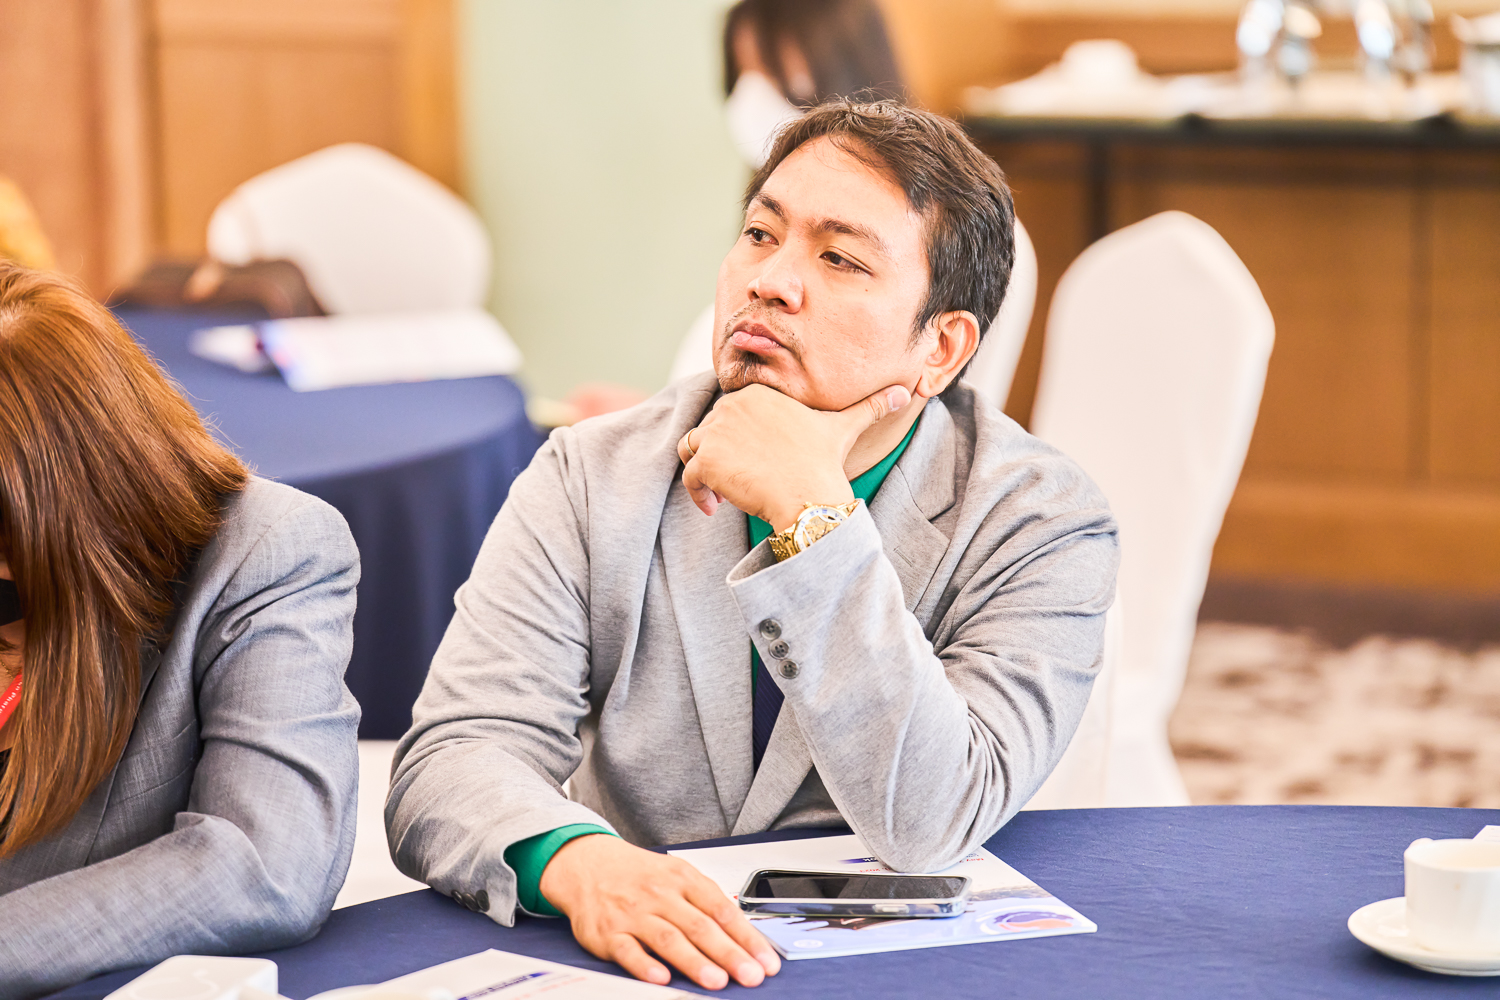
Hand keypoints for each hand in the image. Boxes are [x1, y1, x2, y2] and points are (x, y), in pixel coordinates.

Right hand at [539, 834, 780, 989]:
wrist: (588, 864)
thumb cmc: (640, 875)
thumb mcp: (678, 875)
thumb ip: (707, 902)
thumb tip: (745, 935)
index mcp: (684, 879)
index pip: (723, 910)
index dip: (747, 937)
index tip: (766, 961)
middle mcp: (661, 895)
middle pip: (700, 926)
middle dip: (729, 953)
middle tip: (751, 975)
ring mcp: (634, 914)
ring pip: (668, 938)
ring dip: (694, 961)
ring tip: (717, 981)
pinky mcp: (608, 933)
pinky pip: (628, 950)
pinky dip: (644, 965)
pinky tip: (661, 978)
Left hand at [677, 382, 912, 529]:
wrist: (809, 495)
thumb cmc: (824, 463)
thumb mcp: (845, 428)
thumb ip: (869, 407)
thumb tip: (904, 393)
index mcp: (758, 394)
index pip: (731, 412)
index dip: (738, 438)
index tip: (754, 462)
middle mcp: (732, 405)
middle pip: (710, 429)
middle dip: (720, 455)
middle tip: (740, 482)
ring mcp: (716, 432)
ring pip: (692, 447)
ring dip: (703, 471)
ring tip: (722, 494)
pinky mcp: (706, 459)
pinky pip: (689, 474)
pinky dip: (697, 492)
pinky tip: (714, 507)